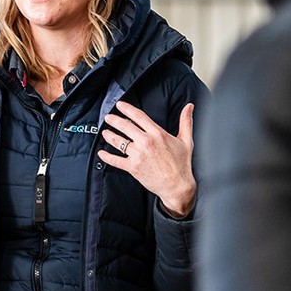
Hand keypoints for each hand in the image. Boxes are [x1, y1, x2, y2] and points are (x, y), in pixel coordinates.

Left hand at [99, 101, 195, 216]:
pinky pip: (115, 160)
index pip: (138, 116)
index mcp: (157, 134)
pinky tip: (101, 153)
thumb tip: (189, 107)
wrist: (177, 185)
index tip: (120, 105)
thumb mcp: (186, 140)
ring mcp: (138, 155)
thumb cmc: (182, 164)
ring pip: (118, 141)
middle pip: (125, 126)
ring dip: (109, 135)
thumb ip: (186, 122)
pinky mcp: (133, 167)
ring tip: (105, 132)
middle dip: (114, 120)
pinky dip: (106, 157)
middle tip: (108, 117)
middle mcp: (146, 142)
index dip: (127, 109)